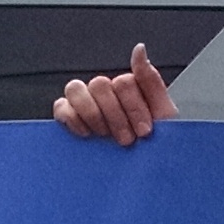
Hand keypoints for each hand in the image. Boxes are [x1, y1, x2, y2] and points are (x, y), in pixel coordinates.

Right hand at [54, 44, 175, 143]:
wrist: (146, 174)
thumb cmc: (156, 147)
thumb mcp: (163, 114)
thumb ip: (150, 79)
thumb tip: (138, 49)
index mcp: (129, 89)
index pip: (123, 82)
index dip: (134, 107)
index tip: (145, 131)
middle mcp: (106, 94)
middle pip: (99, 84)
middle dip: (115, 116)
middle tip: (127, 139)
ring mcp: (86, 105)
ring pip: (76, 89)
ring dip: (92, 114)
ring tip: (105, 136)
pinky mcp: (70, 120)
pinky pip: (61, 107)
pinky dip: (71, 117)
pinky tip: (87, 134)